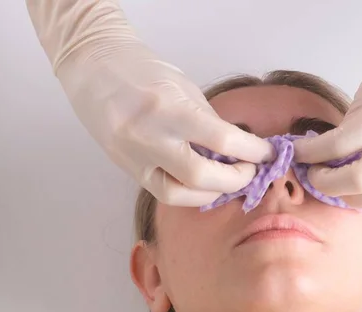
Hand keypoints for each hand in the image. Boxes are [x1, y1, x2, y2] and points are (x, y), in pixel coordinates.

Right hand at [26, 0, 274, 205]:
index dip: (252, 151)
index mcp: (168, 109)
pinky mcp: (125, 168)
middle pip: (201, 176)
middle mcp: (148, 137)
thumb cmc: (143, 69)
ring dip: (211, 193)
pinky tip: (202, 184)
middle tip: (250, 171)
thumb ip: (208, 120)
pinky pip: (161, 191)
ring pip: (178, 194)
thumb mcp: (183, 87)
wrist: (93, 67)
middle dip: (235, 179)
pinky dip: (187, 192)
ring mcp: (133, 157)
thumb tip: (236, 148)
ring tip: (227, 181)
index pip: (221, 140)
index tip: (268, 154)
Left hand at [293, 0, 361, 207]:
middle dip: (324, 181)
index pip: (339, 145)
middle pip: (357, 181)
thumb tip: (327, 149)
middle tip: (311, 172)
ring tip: (333, 182)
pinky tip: (354, 185)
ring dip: (348, 196)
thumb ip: (350, 123)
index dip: (310, 154)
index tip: (296, 153)